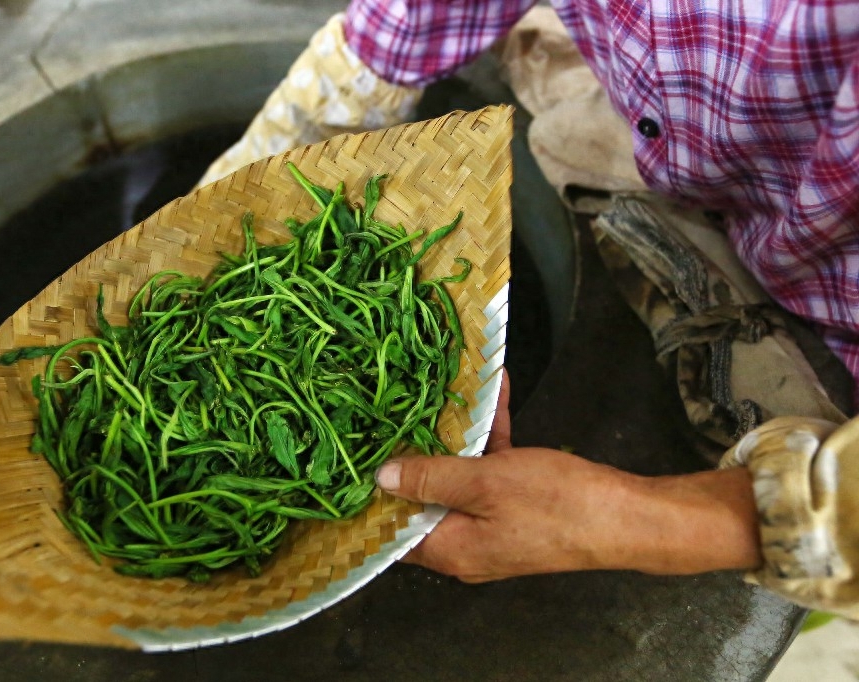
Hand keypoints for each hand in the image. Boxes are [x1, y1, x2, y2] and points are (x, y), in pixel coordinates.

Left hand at [375, 371, 762, 581]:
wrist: (631, 518)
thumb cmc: (559, 505)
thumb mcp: (485, 484)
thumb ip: (431, 478)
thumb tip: (381, 479)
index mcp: (451, 549)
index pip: (393, 530)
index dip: (372, 499)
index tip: (353, 462)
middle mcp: (467, 542)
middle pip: (425, 497)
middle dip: (414, 453)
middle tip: (391, 414)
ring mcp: (494, 523)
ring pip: (461, 476)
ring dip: (457, 435)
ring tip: (440, 392)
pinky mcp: (521, 504)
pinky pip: (494, 467)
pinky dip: (492, 435)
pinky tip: (495, 392)